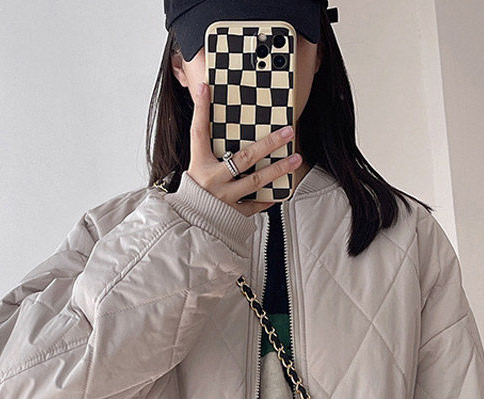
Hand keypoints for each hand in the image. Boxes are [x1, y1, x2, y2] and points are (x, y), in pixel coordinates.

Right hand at [188, 81, 301, 216]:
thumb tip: (210, 118)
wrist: (188, 224)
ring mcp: (224, 198)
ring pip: (256, 181)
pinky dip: (267, 198)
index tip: (205, 88)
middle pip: (244, 158)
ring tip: (295, 159)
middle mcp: (212, 180)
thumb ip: (206, 147)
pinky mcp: (232, 214)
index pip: (198, 132)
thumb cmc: (194, 193)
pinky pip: (255, 205)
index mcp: (199, 164)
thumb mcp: (195, 167)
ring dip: (278, 169)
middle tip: (287, 132)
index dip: (201, 110)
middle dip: (268, 143)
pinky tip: (280, 191)